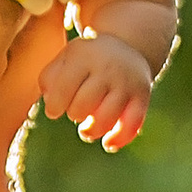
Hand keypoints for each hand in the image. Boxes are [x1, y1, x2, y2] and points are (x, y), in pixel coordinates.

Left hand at [38, 30, 157, 149]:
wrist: (128, 48)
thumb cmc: (87, 61)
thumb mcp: (66, 58)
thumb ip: (49, 78)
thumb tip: (49, 101)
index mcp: (84, 57)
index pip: (63, 88)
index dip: (54, 106)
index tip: (54, 110)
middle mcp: (107, 68)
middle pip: (83, 106)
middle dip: (75, 113)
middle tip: (77, 110)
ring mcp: (126, 83)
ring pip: (105, 119)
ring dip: (92, 130)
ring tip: (86, 130)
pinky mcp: (142, 96)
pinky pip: (132, 125)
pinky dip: (119, 139)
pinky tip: (108, 144)